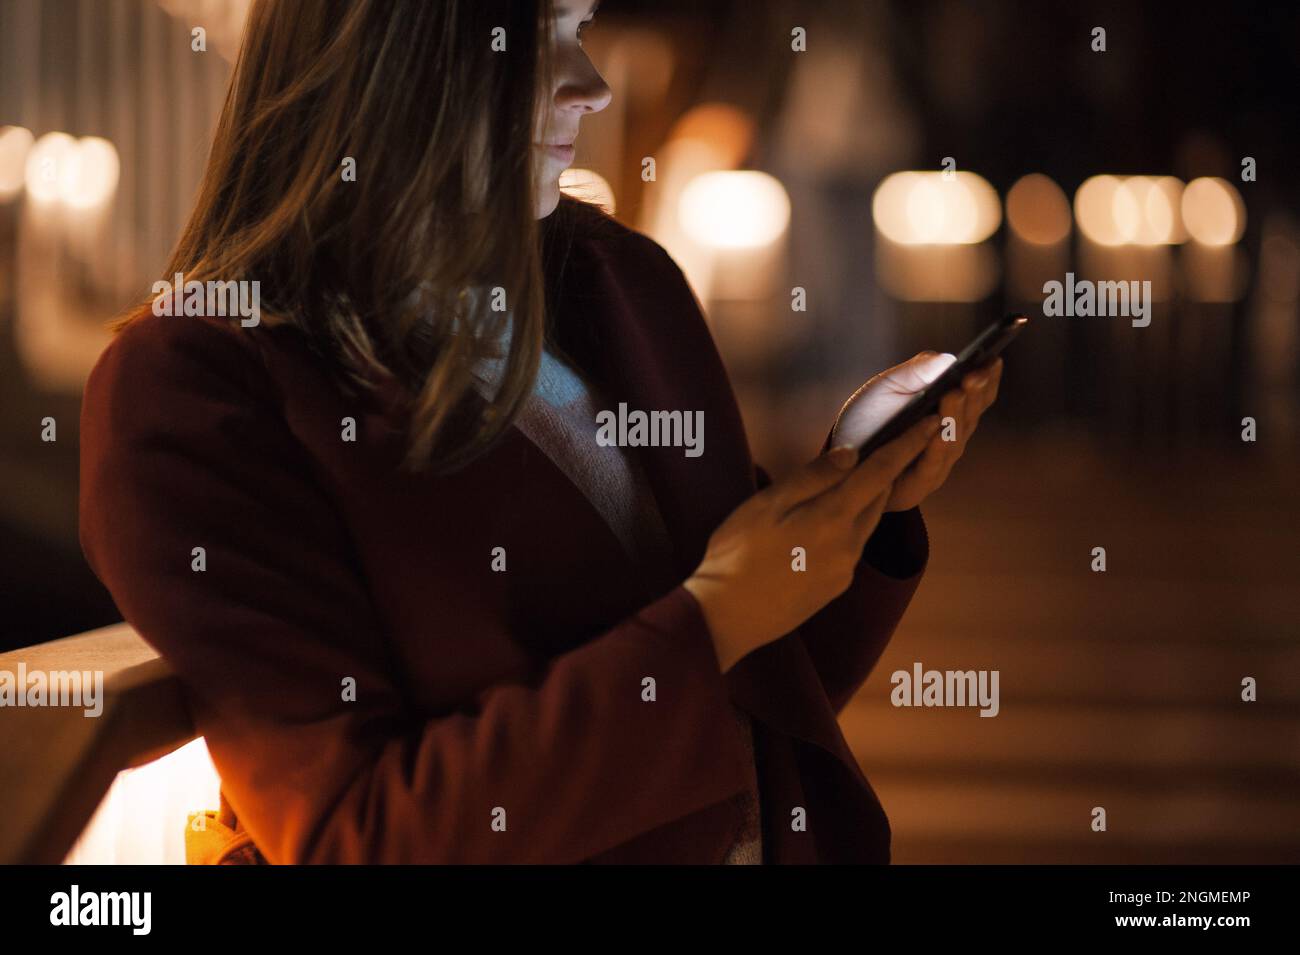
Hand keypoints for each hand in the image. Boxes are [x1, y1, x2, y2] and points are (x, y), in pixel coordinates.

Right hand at [683, 415, 940, 672]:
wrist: (727, 617)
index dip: (908, 444)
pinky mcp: (835, 588)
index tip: (932, 424)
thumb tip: (852, 453)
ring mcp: (845, 570)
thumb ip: (813, 477)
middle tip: (896, 442)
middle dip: (890, 470)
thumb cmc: (737, 554)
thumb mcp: (767, 504)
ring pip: (866, 523)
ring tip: (859, 478)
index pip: (882, 471)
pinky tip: (826, 523)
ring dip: (868, 498)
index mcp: (833, 517)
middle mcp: (849, 545)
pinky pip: (852, 548)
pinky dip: (849, 526)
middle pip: (879, 497)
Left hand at [828, 351, 1002, 511]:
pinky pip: (932, 465)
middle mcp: (951, 435)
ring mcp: (939, 461)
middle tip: (974, 374)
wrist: (842, 462)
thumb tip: (947, 358)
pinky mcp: (921, 484)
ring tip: (955, 394)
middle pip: (971, 413)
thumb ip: (915, 372)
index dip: (987, 377)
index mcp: (949, 409)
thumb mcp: (886, 387)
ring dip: (956, 416)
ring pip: (955, 438)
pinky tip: (938, 432)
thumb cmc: (868, 420)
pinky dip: (936, 448)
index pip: (977, 392)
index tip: (992, 358)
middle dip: (974, 393)